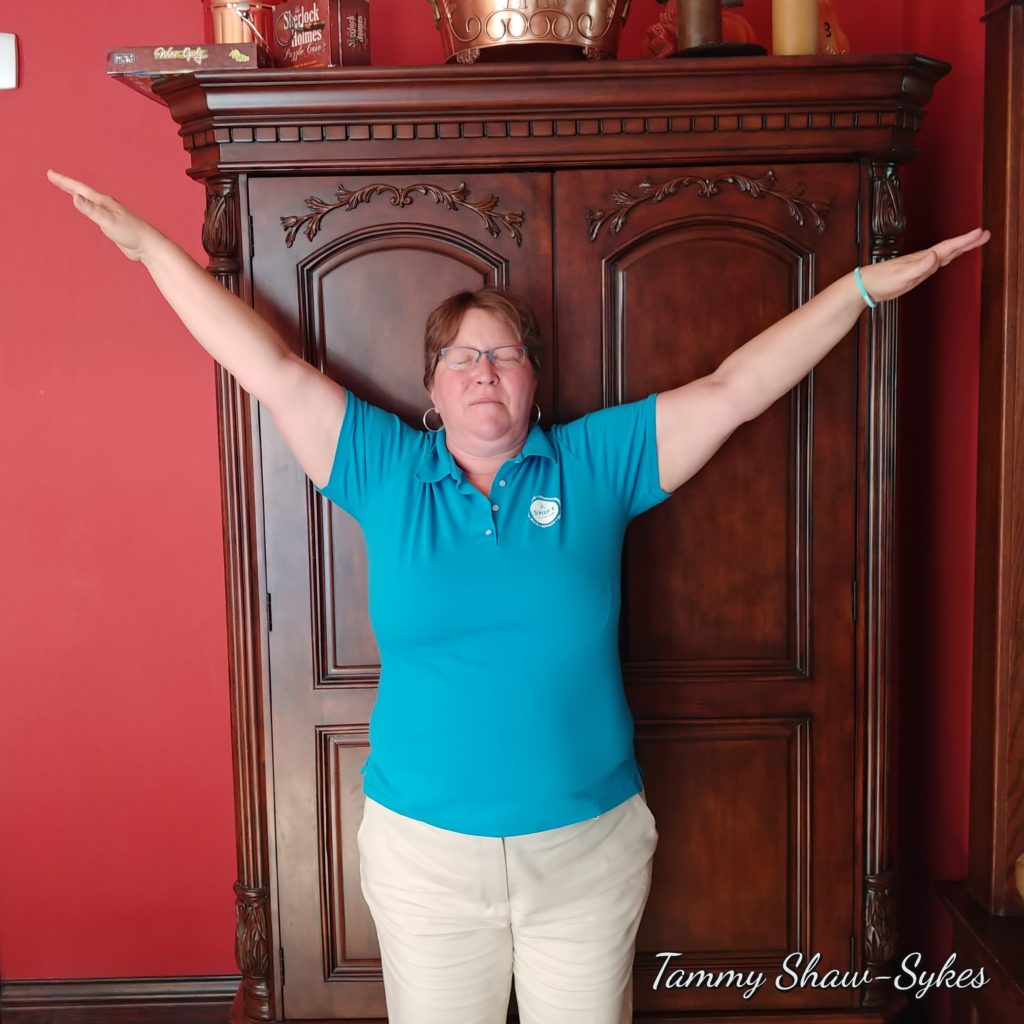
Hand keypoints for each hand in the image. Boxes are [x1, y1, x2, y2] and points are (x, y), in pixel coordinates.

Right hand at [47, 169, 161, 261]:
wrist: (149, 246)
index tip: (50, 173)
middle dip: (67, 184)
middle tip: (53, 176)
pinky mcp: (113, 225)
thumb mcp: (108, 221)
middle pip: (82, 191)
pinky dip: (87, 207)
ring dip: (77, 194)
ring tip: (69, 189)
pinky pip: (95, 212)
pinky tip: (88, 209)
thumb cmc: (131, 233)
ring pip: (89, 201)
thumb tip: (75, 197)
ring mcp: (110, 214)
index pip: (79, 188)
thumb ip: (92, 210)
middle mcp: (106, 205)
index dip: (64, 181)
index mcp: (104, 202)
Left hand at [858, 227, 990, 303]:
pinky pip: (937, 263)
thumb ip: (919, 267)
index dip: (965, 241)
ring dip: (960, 247)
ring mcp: (920, 265)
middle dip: (967, 241)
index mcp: (922, 258)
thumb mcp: (901, 277)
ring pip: (945, 254)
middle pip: (950, 248)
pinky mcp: (916, 273)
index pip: (948, 247)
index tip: (980, 233)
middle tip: (985, 234)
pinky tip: (948, 258)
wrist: (865, 286)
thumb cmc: (881, 281)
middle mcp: (923, 259)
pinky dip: (947, 258)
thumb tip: (935, 255)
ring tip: (975, 242)